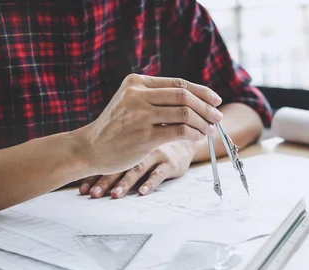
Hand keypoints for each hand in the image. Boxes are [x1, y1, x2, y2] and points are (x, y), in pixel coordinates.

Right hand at [77, 73, 222, 175]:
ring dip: (203, 122)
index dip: (201, 91)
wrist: (90, 148)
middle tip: (217, 117)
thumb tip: (194, 98)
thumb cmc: (116, 126)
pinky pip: (179, 132)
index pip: (178, 84)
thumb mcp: (130, 102)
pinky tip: (197, 138)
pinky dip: (194, 134)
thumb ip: (155, 97)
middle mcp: (138, 95)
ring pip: (185, 113)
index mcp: (136, 82)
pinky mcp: (144, 136)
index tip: (215, 100)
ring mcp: (140, 115)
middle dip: (207, 107)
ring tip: (210, 129)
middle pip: (184, 96)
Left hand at [79, 141, 195, 197]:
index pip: (107, 162)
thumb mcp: (138, 144)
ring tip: (115, 195)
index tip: (82, 191)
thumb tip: (91, 170)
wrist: (185, 137)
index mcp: (127, 145)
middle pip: (119, 166)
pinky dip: (150, 183)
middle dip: (104, 181)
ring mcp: (155, 155)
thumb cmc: (156, 144)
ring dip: (125, 183)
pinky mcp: (170, 163)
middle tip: (93, 195)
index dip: (94, 176)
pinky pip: (159, 173)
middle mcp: (139, 148)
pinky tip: (142, 192)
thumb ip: (120, 153)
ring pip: (137, 169)